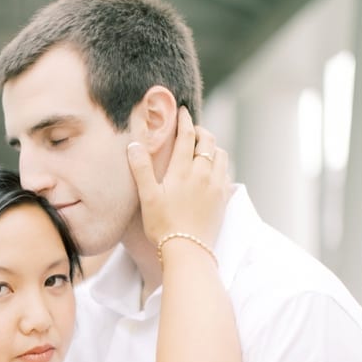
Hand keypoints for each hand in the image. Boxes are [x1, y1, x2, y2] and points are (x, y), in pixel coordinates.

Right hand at [129, 106, 230, 249]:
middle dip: (201, 131)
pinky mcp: (224, 198)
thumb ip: (141, 169)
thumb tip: (134, 145)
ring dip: (213, 147)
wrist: (188, 250)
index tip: (183, 111)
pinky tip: (213, 171)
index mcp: (183, 171)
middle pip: (209, 142)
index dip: (184, 121)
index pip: (187, 137)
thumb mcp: (147, 197)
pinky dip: (220, 165)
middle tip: (193, 129)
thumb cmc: (163, 225)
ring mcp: (217, 186)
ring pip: (222, 155)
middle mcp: (204, 174)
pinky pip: (227, 174)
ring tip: (204, 148)